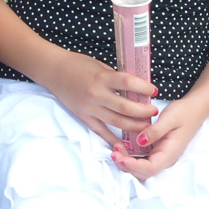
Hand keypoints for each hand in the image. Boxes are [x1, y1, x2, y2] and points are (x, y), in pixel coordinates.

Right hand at [42, 50, 157, 148]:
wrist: (54, 71)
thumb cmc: (78, 64)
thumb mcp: (100, 66)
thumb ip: (115, 78)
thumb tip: (135, 88)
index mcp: (102, 78)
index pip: (128, 83)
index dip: (144, 88)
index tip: (154, 91)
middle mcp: (97, 94)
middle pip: (126, 107)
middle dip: (144, 111)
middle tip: (154, 111)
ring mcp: (90, 108)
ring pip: (117, 122)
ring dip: (134, 126)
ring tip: (147, 127)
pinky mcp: (84, 117)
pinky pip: (101, 131)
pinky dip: (113, 139)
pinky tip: (125, 144)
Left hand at [111, 97, 202, 181]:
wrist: (194, 108)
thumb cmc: (184, 112)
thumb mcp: (169, 118)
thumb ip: (154, 131)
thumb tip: (139, 142)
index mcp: (169, 153)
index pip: (149, 168)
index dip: (132, 166)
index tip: (119, 157)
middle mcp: (165, 158)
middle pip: (143, 172)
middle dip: (126, 165)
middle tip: (114, 151)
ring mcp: (161, 156)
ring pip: (141, 168)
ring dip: (127, 161)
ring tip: (116, 147)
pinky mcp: (157, 151)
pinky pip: (142, 159)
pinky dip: (131, 156)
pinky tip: (123, 145)